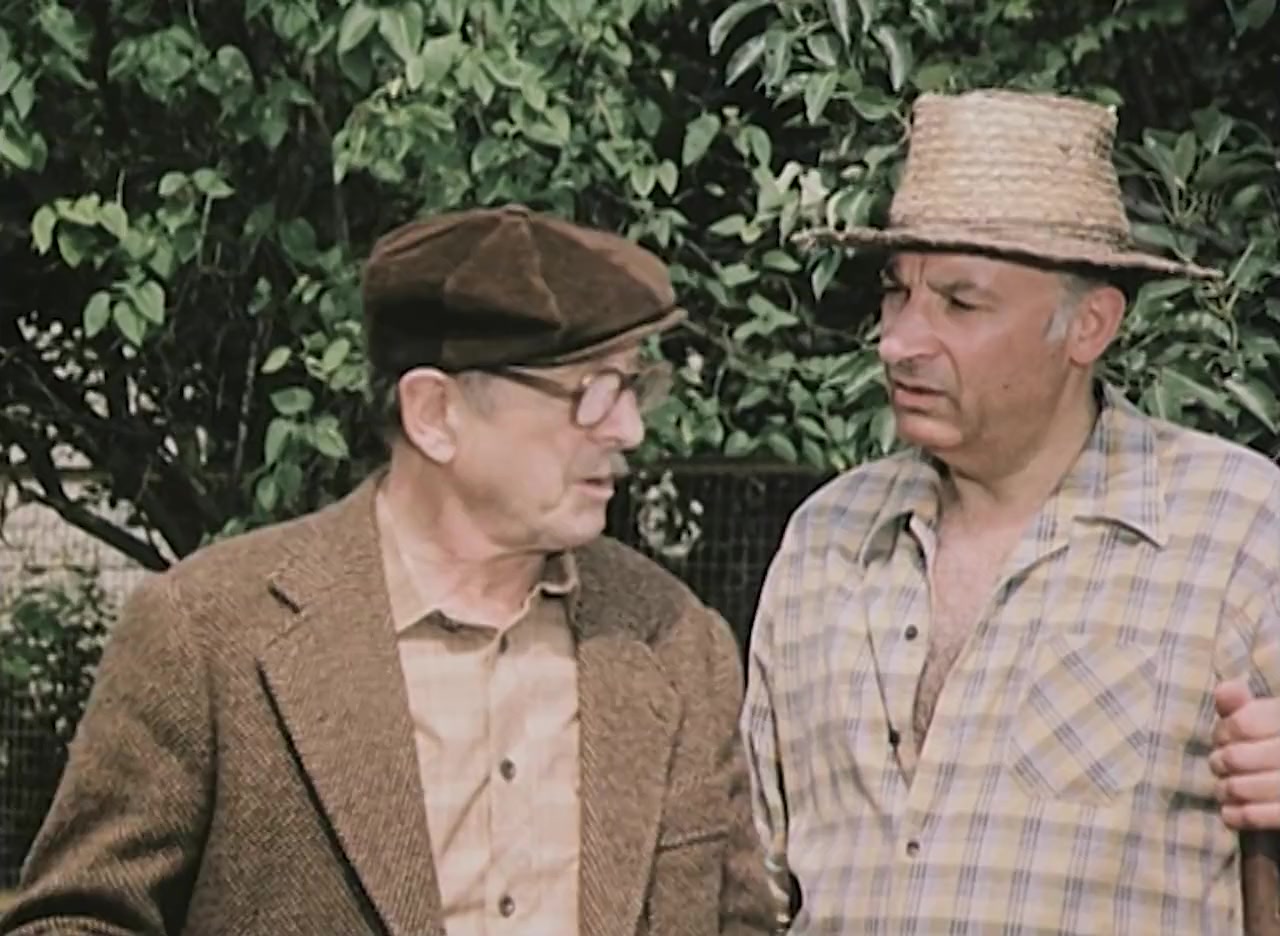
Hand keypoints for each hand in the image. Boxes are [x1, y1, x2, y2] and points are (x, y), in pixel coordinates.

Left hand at [1211, 680, 1279, 829]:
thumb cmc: (1275, 743)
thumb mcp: (1267, 719)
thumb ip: (1243, 705)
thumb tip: (1224, 690)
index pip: (1242, 724)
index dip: (1223, 732)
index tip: (1224, 739)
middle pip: (1235, 757)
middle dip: (1220, 761)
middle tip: (1221, 764)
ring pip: (1238, 788)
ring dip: (1224, 789)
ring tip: (1226, 787)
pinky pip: (1252, 817)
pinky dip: (1234, 815)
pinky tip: (1232, 810)